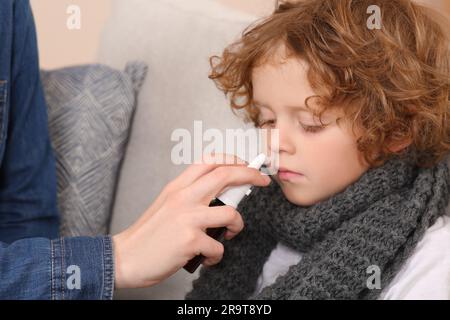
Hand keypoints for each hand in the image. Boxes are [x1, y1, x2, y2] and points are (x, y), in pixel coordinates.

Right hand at [112, 154, 270, 288]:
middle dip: (250, 174)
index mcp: (177, 187)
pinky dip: (217, 255)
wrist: (125, 257)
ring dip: (236, 226)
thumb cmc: (149, 234)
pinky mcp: (191, 240)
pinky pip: (219, 246)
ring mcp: (188, 218)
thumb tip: (220, 195)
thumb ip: (190, 196)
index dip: (233, 159)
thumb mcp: (167, 204)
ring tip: (227, 235)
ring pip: (231, 214)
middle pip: (225, 174)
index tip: (247, 165)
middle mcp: (183, 197)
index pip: (209, 160)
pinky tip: (207, 257)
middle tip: (263, 181)